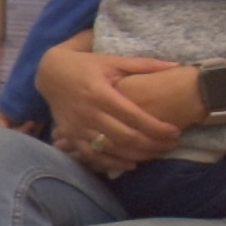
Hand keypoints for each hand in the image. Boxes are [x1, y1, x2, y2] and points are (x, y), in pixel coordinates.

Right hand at [42, 48, 194, 172]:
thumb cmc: (85, 65)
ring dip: (137, 156)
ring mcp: (77, 127)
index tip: (174, 132)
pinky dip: (113, 163)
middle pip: (126, 137)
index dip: (157, 128)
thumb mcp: (113, 61)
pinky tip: (131, 164)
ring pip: (111, 149)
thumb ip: (144, 65)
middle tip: (171, 145)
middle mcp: (88, 113)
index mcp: (101, 93)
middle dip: (152, 145)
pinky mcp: (70, 136)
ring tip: (156, 154)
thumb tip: (176, 66)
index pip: (134, 117)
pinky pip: (92, 156)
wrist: (49, 73)